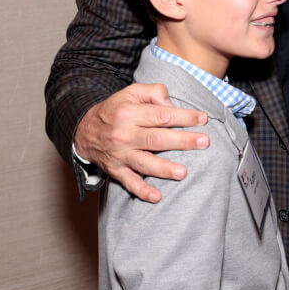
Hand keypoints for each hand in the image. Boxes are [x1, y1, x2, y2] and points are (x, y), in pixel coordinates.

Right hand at [74, 83, 208, 202]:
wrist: (84, 131)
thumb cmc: (116, 110)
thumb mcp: (131, 92)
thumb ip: (154, 92)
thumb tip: (172, 105)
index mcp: (128, 113)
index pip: (161, 115)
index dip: (184, 117)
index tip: (203, 119)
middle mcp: (124, 134)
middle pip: (157, 139)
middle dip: (182, 141)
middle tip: (204, 142)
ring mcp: (120, 154)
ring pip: (144, 162)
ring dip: (164, 169)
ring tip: (183, 172)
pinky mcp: (116, 170)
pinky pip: (129, 182)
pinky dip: (142, 191)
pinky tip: (157, 197)